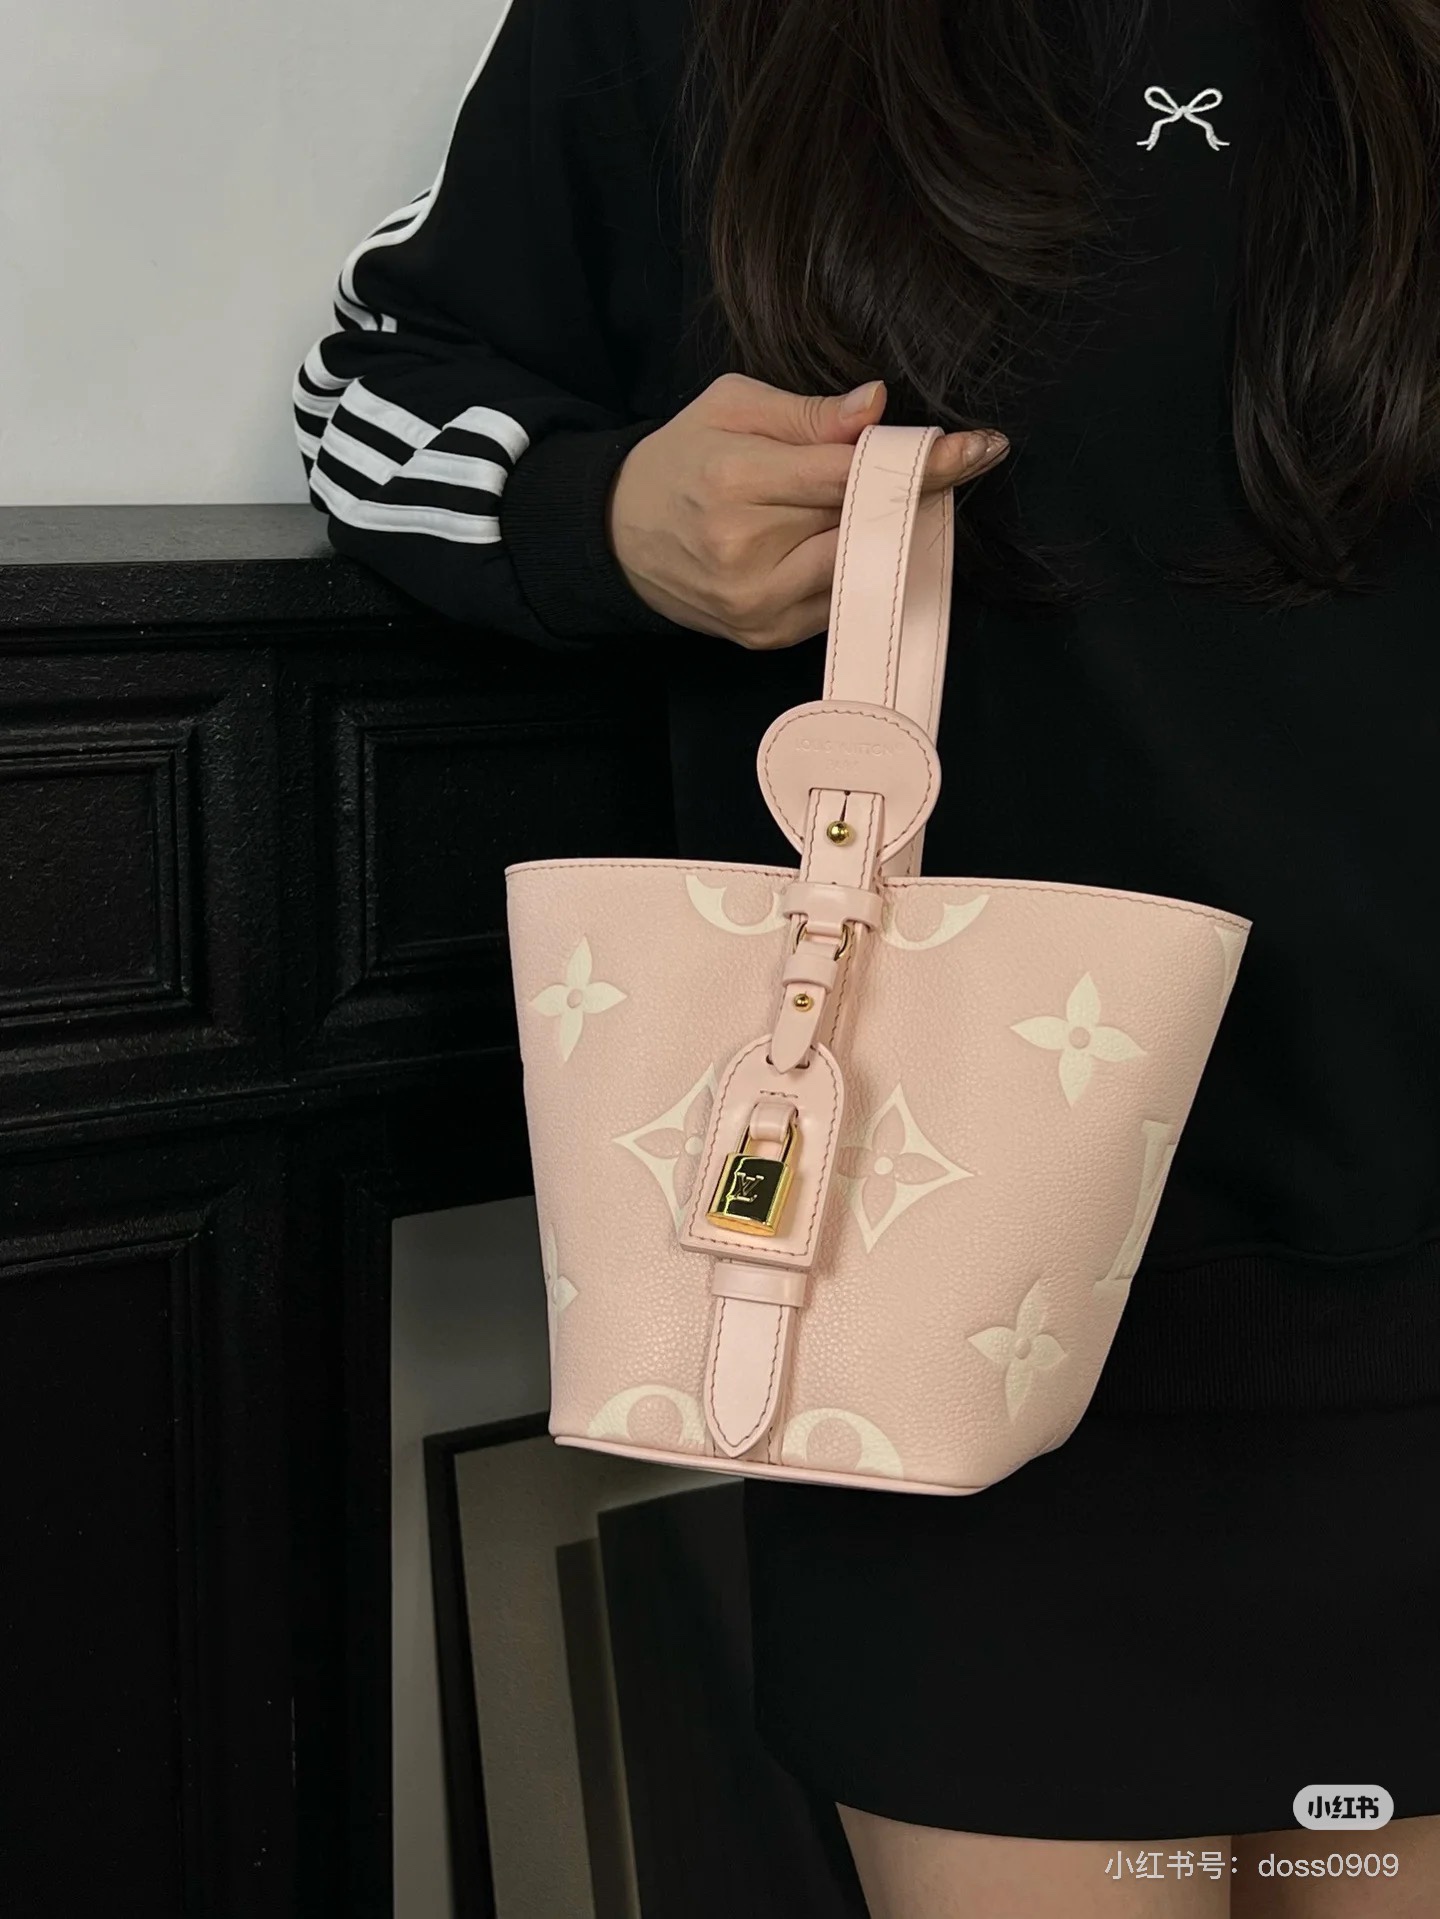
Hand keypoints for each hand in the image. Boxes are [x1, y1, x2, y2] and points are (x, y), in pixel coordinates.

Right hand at [604, 372, 1008, 649]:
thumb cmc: (679, 461)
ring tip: (898, 500)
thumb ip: (807, 414)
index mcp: (735, 482)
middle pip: (863, 524)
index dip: (920, 462)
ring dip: (892, 535)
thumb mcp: (730, 408)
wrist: (618, 539)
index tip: (980, 447)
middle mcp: (747, 552)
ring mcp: (758, 604)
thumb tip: (876, 408)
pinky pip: (841, 601)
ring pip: (860, 569)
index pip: (849, 474)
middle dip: (910, 493)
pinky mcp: (766, 635)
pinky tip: (860, 541)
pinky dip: (862, 569)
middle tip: (954, 462)